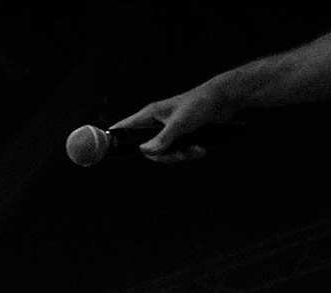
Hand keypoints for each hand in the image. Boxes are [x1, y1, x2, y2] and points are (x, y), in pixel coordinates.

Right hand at [110, 83, 232, 161]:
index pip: (123, 128)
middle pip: (146, 149)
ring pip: (163, 152)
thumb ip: (162, 139)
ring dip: (180, 155)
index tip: (105, 152)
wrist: (225, 99)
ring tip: (196, 150)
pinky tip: (201, 148)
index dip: (114, 140)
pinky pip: (177, 150)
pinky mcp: (181, 135)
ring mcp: (168, 130)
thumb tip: (145, 152)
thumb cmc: (200, 104)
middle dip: (163, 156)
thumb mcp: (180, 123)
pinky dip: (189, 152)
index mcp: (149, 115)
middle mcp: (155, 123)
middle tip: (178, 154)